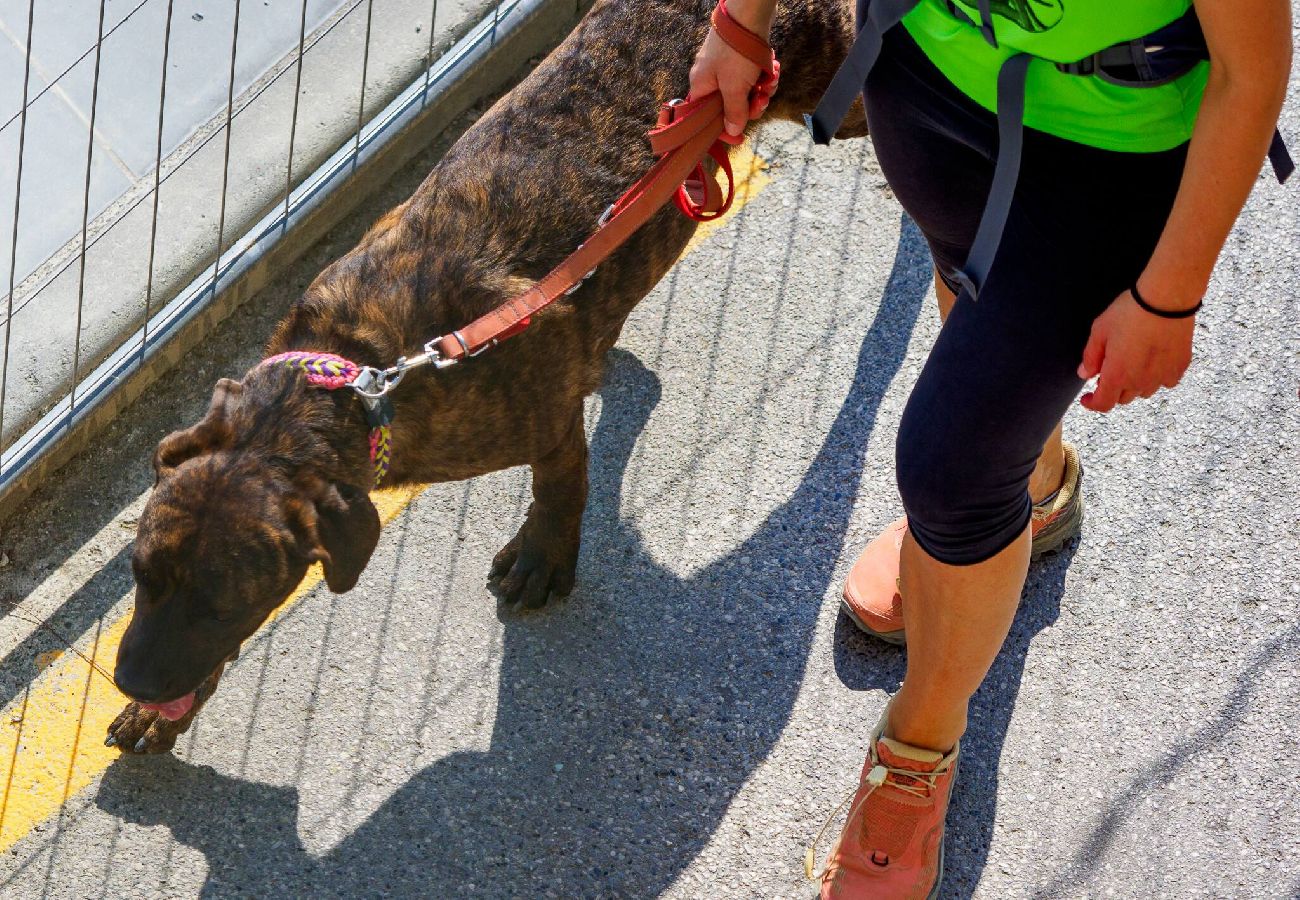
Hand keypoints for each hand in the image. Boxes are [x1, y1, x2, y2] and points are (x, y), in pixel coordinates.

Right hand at [688, 1, 774, 142]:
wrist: (748, 14)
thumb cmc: (735, 51)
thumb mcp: (734, 87)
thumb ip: (734, 112)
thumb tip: (733, 133)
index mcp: (701, 88)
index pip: (707, 120)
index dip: (724, 131)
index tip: (740, 139)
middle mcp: (711, 80)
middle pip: (731, 108)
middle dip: (751, 106)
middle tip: (761, 100)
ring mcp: (727, 70)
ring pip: (746, 94)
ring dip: (762, 92)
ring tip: (769, 81)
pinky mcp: (742, 61)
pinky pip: (753, 80)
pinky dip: (764, 78)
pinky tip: (772, 71)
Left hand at [1077, 289, 1195, 412]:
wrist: (1166, 299)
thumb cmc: (1130, 312)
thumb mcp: (1100, 330)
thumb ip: (1090, 356)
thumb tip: (1085, 374)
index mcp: (1117, 375)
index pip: (1103, 404)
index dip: (1092, 404)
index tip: (1087, 398)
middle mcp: (1140, 381)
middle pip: (1123, 398)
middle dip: (1112, 389)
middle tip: (1108, 372)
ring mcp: (1162, 376)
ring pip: (1144, 392)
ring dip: (1134, 385)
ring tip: (1131, 365)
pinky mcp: (1180, 367)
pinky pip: (1166, 382)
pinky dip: (1157, 378)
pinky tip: (1153, 363)